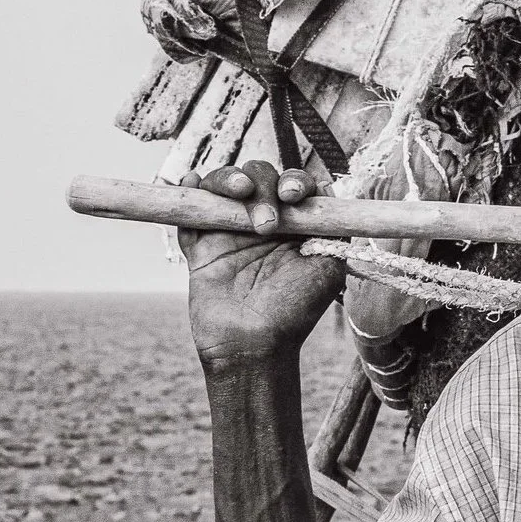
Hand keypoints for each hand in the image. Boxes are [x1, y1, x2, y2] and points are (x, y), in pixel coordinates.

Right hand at [181, 162, 345, 367]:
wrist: (254, 345)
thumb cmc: (295, 310)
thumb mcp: (328, 267)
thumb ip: (332, 229)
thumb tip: (328, 190)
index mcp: (294, 224)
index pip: (292, 184)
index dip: (294, 180)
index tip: (293, 196)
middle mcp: (262, 221)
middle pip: (257, 176)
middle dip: (263, 184)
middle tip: (268, 223)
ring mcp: (229, 232)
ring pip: (221, 186)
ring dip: (227, 178)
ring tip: (239, 191)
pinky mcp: (201, 246)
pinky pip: (189, 213)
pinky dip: (188, 191)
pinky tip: (191, 181)